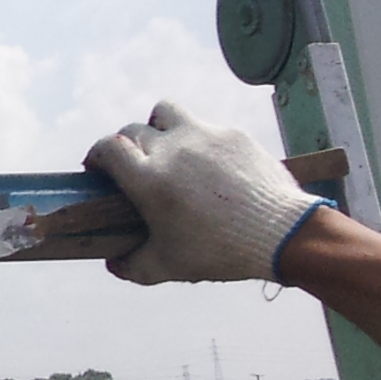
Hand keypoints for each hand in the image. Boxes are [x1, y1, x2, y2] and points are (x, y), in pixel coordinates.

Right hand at [86, 103, 319, 284]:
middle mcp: (171, 148)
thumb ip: (132, 264)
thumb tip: (114, 261)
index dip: (97, 155)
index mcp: (148, 178)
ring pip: (166, 112)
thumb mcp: (167, 266)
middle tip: (132, 166)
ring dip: (157, 126)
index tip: (98, 168)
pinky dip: (198, 142)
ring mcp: (204, 136)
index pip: (108, 148)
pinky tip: (210, 166)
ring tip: (166, 147)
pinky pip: (206, 128)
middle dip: (125, 146)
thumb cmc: (219, 251)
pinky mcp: (233, 135)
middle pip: (133, 130)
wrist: (283, 234)